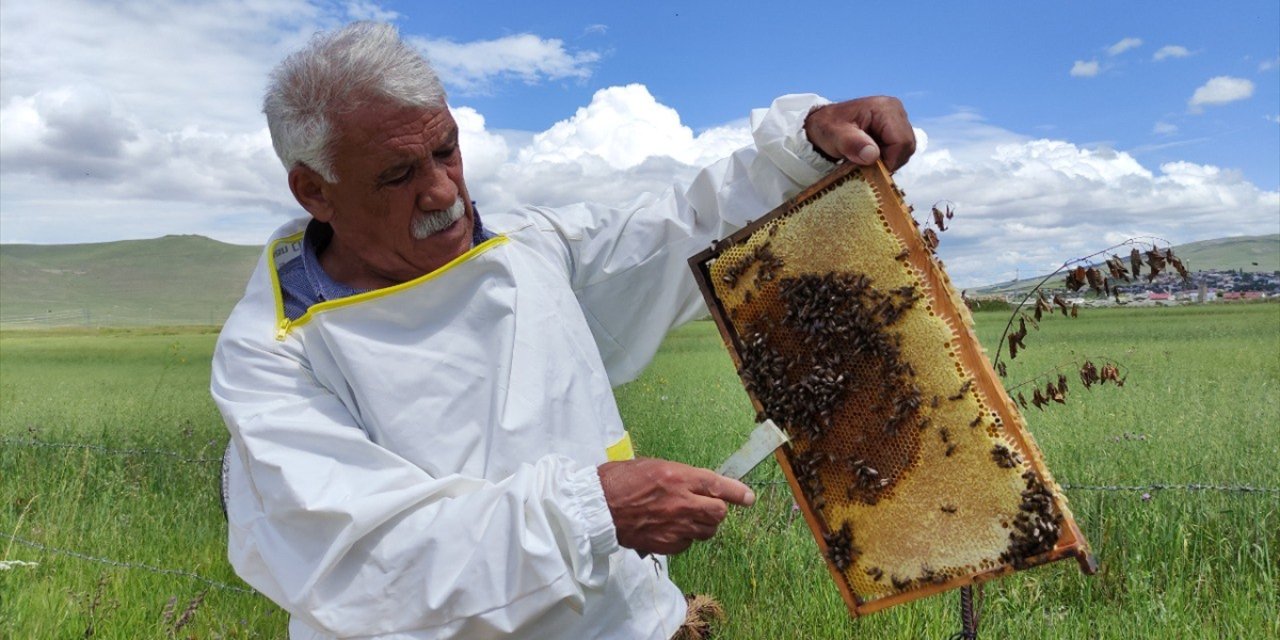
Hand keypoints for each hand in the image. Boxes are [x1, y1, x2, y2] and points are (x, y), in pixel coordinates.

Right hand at [598, 458, 755, 554]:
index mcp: (678, 477)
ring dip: (702, 525)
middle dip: (718, 510)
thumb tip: (697, 485)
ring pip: (706, 531)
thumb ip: (678, 476)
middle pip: (718, 513)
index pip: (718, 485)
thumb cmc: (619, 480)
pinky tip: (671, 530)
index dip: (737, 492)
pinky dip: (685, 538)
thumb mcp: (652, 466)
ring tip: (686, 518)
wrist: (597, 508)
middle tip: (708, 506)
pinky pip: (687, 544)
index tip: (749, 498)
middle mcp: (681, 502)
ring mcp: (674, 526)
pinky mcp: (665, 544)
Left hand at [804, 96, 915, 171]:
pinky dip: (886, 159)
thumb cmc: (827, 127)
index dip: (889, 160)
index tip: (870, 169)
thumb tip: (872, 155)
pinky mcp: (895, 130)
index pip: (902, 142)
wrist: (824, 125)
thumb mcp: (833, 136)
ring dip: (887, 161)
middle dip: (889, 161)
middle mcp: (896, 112)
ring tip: (866, 159)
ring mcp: (898, 121)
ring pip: (905, 151)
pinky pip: (899, 151)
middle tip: (867, 165)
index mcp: (886, 109)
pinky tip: (870, 157)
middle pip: (907, 147)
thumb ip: (851, 144)